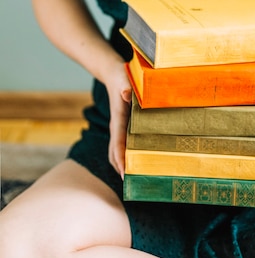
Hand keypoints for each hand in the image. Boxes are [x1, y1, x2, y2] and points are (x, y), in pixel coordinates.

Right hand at [105, 62, 131, 177]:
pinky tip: (139, 159)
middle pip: (115, 153)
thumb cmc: (121, 76)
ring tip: (134, 178)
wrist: (112, 72)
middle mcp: (117, 126)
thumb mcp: (125, 80)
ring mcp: (119, 127)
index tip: (124, 174)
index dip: (121, 159)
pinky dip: (126, 154)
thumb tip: (126, 93)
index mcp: (118, 119)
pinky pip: (123, 143)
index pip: (118, 143)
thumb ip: (126, 87)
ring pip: (117, 150)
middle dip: (121, 168)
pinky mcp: (123, 125)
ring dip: (122, 164)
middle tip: (131, 184)